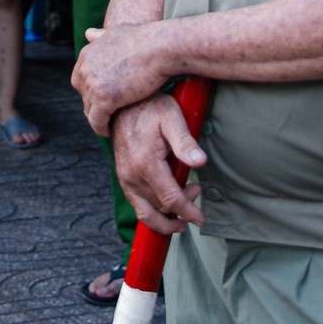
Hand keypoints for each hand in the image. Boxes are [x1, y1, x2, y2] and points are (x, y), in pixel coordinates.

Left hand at [73, 22, 175, 134]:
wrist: (159, 47)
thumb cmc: (146, 38)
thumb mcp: (118, 32)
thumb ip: (101, 36)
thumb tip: (88, 33)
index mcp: (86, 54)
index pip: (79, 79)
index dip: (91, 90)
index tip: (104, 98)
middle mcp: (85, 68)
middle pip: (83, 95)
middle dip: (94, 104)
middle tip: (106, 114)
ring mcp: (92, 83)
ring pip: (89, 109)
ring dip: (98, 118)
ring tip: (109, 124)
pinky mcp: (103, 98)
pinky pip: (96, 120)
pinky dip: (101, 128)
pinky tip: (109, 131)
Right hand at [111, 94, 208, 235]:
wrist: (121, 104)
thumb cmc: (149, 108)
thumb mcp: (171, 118)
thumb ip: (185, 142)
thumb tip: (200, 162)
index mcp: (146, 164)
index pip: (170, 200)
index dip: (188, 212)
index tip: (201, 219)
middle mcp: (132, 176)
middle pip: (161, 208)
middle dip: (182, 208)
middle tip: (196, 191)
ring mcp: (125, 179)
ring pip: (146, 213)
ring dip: (166, 217)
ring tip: (183, 212)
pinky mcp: (123, 178)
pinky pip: (138, 205)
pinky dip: (153, 213)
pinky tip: (166, 209)